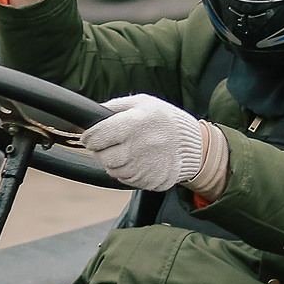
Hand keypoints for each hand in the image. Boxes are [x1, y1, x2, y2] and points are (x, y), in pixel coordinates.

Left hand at [81, 94, 205, 191]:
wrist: (194, 144)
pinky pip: (126, 179)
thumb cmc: (164, 119)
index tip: (89, 137)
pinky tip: (136, 161)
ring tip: (125, 151)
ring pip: (113, 170)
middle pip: (102, 156)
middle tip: (107, 145)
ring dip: (113, 162)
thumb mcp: (142, 102)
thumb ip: (115, 106)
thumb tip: (90, 113)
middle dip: (100, 151)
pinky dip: (126, 171)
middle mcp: (139, 146)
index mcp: (134, 123)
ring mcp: (146, 166)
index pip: (97, 136)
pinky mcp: (151, 180)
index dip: (89, 137)